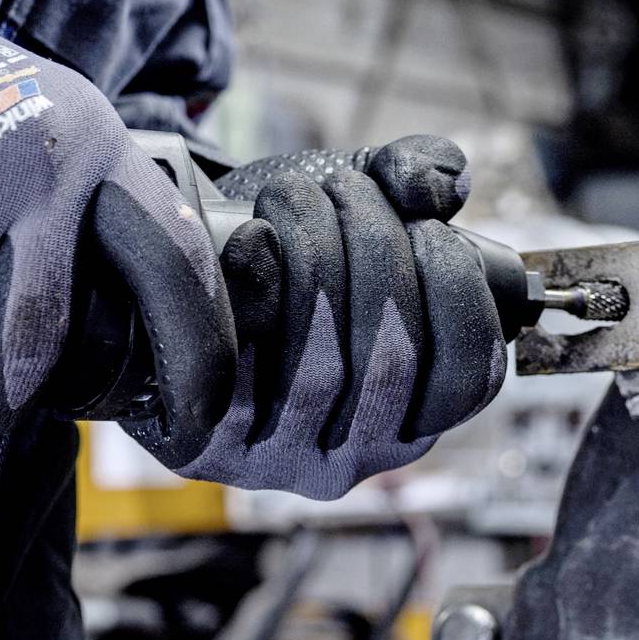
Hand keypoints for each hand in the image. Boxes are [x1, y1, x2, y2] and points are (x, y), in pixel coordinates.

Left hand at [132, 136, 507, 498]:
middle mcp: (353, 458)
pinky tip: (250, 239)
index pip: (469, 378)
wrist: (168, 276)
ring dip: (315, 258)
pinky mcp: (208, 449)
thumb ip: (414, 178)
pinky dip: (252, 293)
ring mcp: (278, 461)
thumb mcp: (357, 205)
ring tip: (296, 194)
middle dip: (377, 252)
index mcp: (410, 418)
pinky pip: (239, 377)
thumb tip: (445, 185)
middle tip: (345, 187)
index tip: (428, 228)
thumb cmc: (282, 246)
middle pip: (394, 361)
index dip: (458, 296)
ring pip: (322, 368)